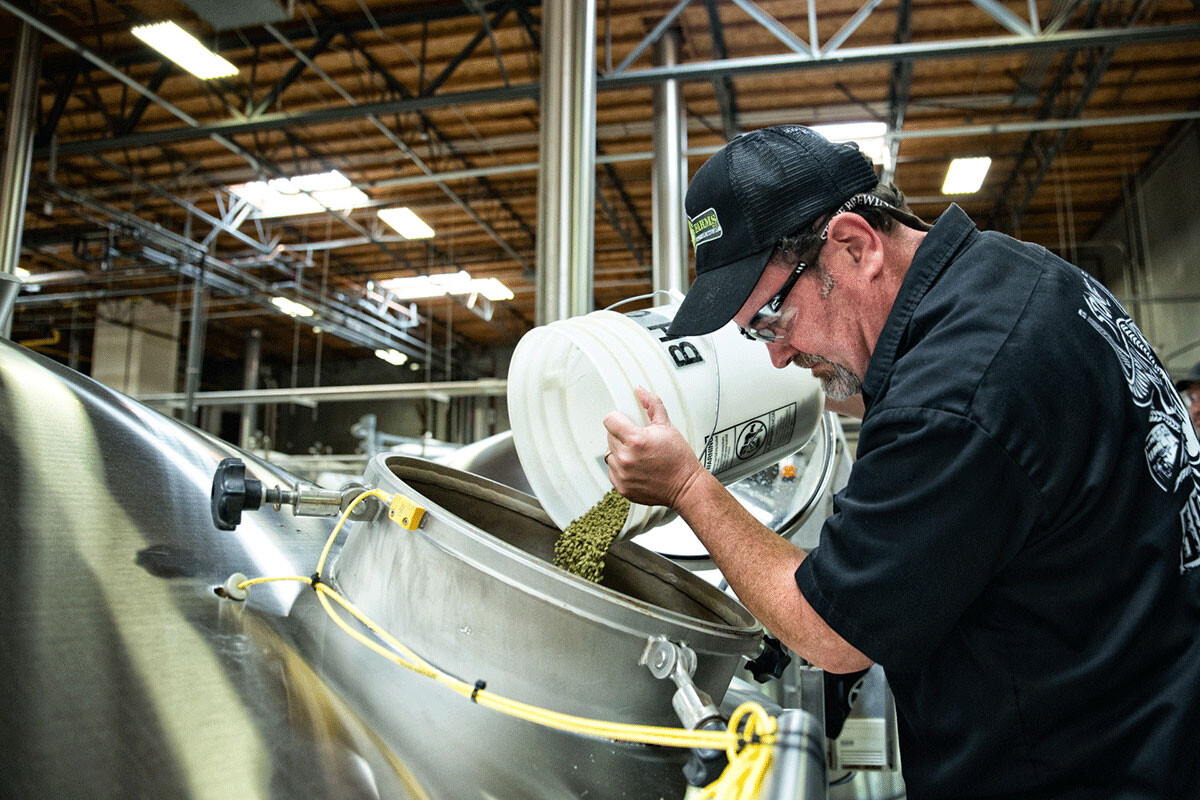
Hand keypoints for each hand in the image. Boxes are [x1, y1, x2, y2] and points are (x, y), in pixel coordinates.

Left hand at [602, 386, 704, 508]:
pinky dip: (621, 468)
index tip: (625, 422)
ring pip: (609, 454)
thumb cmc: (679, 459)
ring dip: (620, 452)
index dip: (617, 419)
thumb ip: (652, 404)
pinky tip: (637, 467)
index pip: (609, 421)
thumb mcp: (667, 426)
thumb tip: (639, 391)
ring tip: (638, 455)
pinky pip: (612, 471)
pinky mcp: (622, 487)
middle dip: (621, 435)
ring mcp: (622, 475)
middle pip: (609, 436)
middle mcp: (626, 458)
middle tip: (638, 440)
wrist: (685, 487)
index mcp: (636, 440)